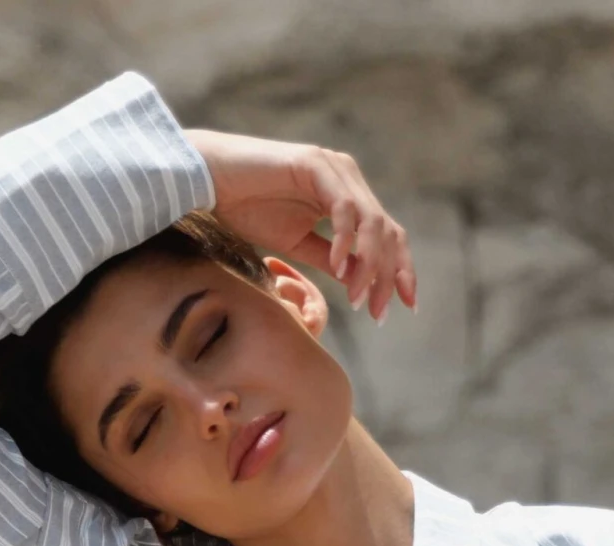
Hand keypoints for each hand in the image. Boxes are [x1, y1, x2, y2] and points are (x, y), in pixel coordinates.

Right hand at [182, 128, 415, 321]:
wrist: (210, 180)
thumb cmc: (247, 209)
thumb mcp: (296, 244)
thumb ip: (329, 260)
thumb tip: (357, 281)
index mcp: (347, 197)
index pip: (387, 235)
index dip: (399, 270)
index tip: (403, 307)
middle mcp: (347, 178)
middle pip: (387, 231)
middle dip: (389, 276)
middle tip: (378, 313)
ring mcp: (333, 169)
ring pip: (371, 222)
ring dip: (369, 266)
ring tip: (357, 299)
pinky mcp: (314, 165)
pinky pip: (342, 208)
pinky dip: (344, 241)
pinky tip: (337, 267)